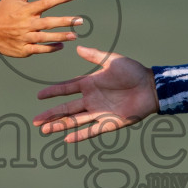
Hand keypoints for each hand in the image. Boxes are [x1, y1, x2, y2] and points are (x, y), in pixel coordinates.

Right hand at [0, 0, 82, 57]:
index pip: (47, 2)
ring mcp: (24, 38)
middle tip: (80, 21)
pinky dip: (50, 48)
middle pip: (49, 23)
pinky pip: (39, 49)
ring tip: (75, 35)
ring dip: (61, 36)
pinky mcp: (22, 49)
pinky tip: (61, 46)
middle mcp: (26, 24)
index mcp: (25, 9)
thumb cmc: (3, 10)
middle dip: (66, 21)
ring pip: (46, 38)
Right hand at [33, 47, 158, 142]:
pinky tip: (67, 139)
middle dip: (51, 114)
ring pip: (74, 121)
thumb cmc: (134, 72)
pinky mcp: (109, 122)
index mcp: (90, 84)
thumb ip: (94, 55)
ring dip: (59, 125)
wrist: (151, 87)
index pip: (66, 89)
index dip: (53, 92)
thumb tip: (77, 48)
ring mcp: (99, 112)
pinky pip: (91, 130)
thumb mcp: (112, 60)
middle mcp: (91, 100)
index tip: (39, 96)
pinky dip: (79, 135)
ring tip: (44, 130)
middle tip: (36, 121)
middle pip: (66, 108)